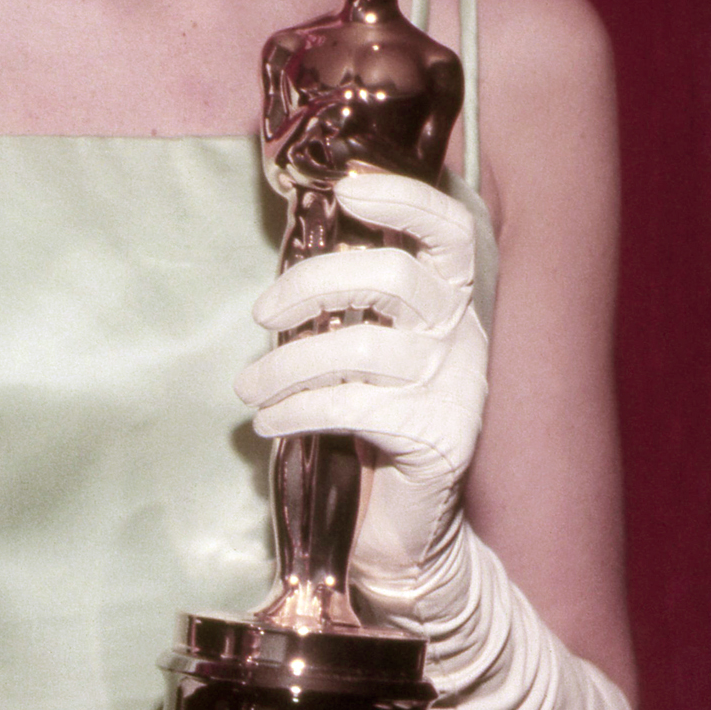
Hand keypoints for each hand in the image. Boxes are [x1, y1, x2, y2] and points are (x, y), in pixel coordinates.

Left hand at [237, 167, 487, 587]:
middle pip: (393, 278)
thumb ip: (350, 294)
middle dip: (313, 283)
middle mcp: (462, 333)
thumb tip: (290, 241)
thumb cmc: (374, 411)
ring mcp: (454, 385)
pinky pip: (351, 407)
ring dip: (286, 364)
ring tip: (248, 388)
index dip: (406, 199)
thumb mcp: (368, 342)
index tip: (346, 190)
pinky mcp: (435, 437)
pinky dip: (295, 410)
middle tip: (260, 313)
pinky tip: (266, 423)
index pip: (451, 229)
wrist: (408, 519)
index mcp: (450, 297)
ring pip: (360, 347)